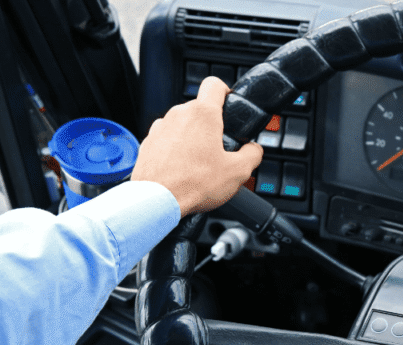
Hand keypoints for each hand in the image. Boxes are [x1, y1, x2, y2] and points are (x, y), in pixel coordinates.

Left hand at [132, 77, 263, 217]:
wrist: (157, 201)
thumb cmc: (192, 184)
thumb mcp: (238, 172)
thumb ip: (253, 154)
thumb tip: (254, 150)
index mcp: (203, 114)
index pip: (215, 85)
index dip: (226, 92)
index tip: (230, 105)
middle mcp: (179, 114)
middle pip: (200, 110)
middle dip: (211, 126)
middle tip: (219, 150)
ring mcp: (160, 127)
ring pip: (183, 125)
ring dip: (192, 138)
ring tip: (199, 164)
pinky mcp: (148, 142)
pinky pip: (167, 139)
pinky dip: (175, 150)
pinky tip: (182, 170)